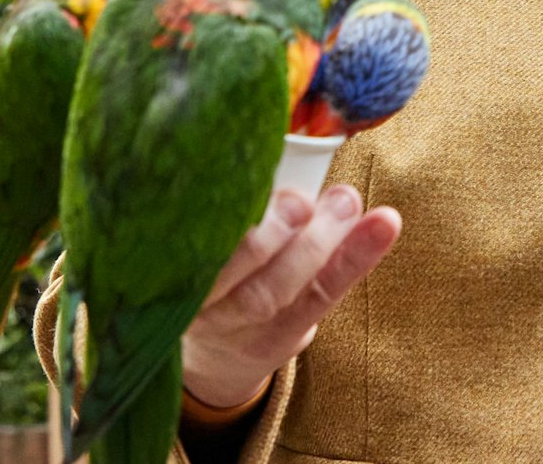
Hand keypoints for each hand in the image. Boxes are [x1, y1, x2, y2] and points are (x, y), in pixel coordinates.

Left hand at [179, 184, 401, 408]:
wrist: (188, 349)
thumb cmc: (258, 310)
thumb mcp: (298, 306)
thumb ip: (327, 264)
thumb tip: (366, 207)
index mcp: (274, 337)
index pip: (320, 296)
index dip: (353, 260)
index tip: (388, 219)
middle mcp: (230, 327)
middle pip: (268, 293)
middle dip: (309, 245)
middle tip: (343, 200)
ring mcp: (186, 307)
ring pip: (221, 274)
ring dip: (261, 235)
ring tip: (297, 201)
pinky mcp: (154, 284)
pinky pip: (176, 256)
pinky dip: (203, 227)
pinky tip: (230, 194)